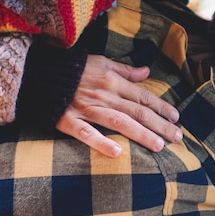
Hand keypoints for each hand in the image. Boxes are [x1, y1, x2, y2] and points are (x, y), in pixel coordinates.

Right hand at [56, 55, 181, 156]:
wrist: (37, 72)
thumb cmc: (72, 68)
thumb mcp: (100, 62)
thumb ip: (124, 70)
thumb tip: (146, 72)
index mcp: (112, 81)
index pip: (142, 96)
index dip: (160, 107)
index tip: (176, 117)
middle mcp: (103, 95)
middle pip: (137, 112)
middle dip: (159, 125)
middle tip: (177, 137)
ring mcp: (86, 109)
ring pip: (120, 123)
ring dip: (141, 134)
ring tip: (159, 146)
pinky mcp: (68, 121)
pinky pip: (86, 134)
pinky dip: (101, 143)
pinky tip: (118, 153)